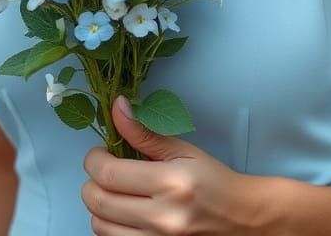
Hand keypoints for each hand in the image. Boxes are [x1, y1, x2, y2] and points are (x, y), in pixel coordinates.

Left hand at [81, 95, 267, 234]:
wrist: (239, 217)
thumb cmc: (212, 180)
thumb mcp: (182, 150)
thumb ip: (145, 133)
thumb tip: (118, 107)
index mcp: (170, 182)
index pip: (109, 173)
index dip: (94, 159)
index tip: (98, 152)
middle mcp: (162, 217)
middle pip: (98, 201)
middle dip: (90, 181)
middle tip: (102, 169)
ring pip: (100, 225)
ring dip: (98, 205)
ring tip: (112, 191)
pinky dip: (109, 226)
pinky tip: (121, 212)